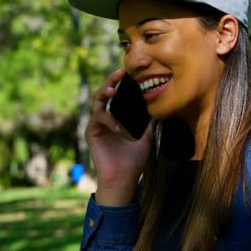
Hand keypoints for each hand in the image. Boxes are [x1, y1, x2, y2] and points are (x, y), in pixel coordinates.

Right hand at [86, 69, 152, 205]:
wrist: (124, 178)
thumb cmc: (134, 159)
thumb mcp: (146, 136)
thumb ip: (149, 121)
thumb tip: (159, 105)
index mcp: (117, 116)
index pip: (118, 95)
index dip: (121, 83)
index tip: (130, 73)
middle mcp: (105, 117)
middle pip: (105, 93)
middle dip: (111, 81)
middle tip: (120, 73)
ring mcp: (97, 124)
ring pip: (97, 101)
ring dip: (104, 93)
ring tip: (113, 90)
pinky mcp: (91, 133)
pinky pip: (98, 119)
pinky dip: (109, 120)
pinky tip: (119, 128)